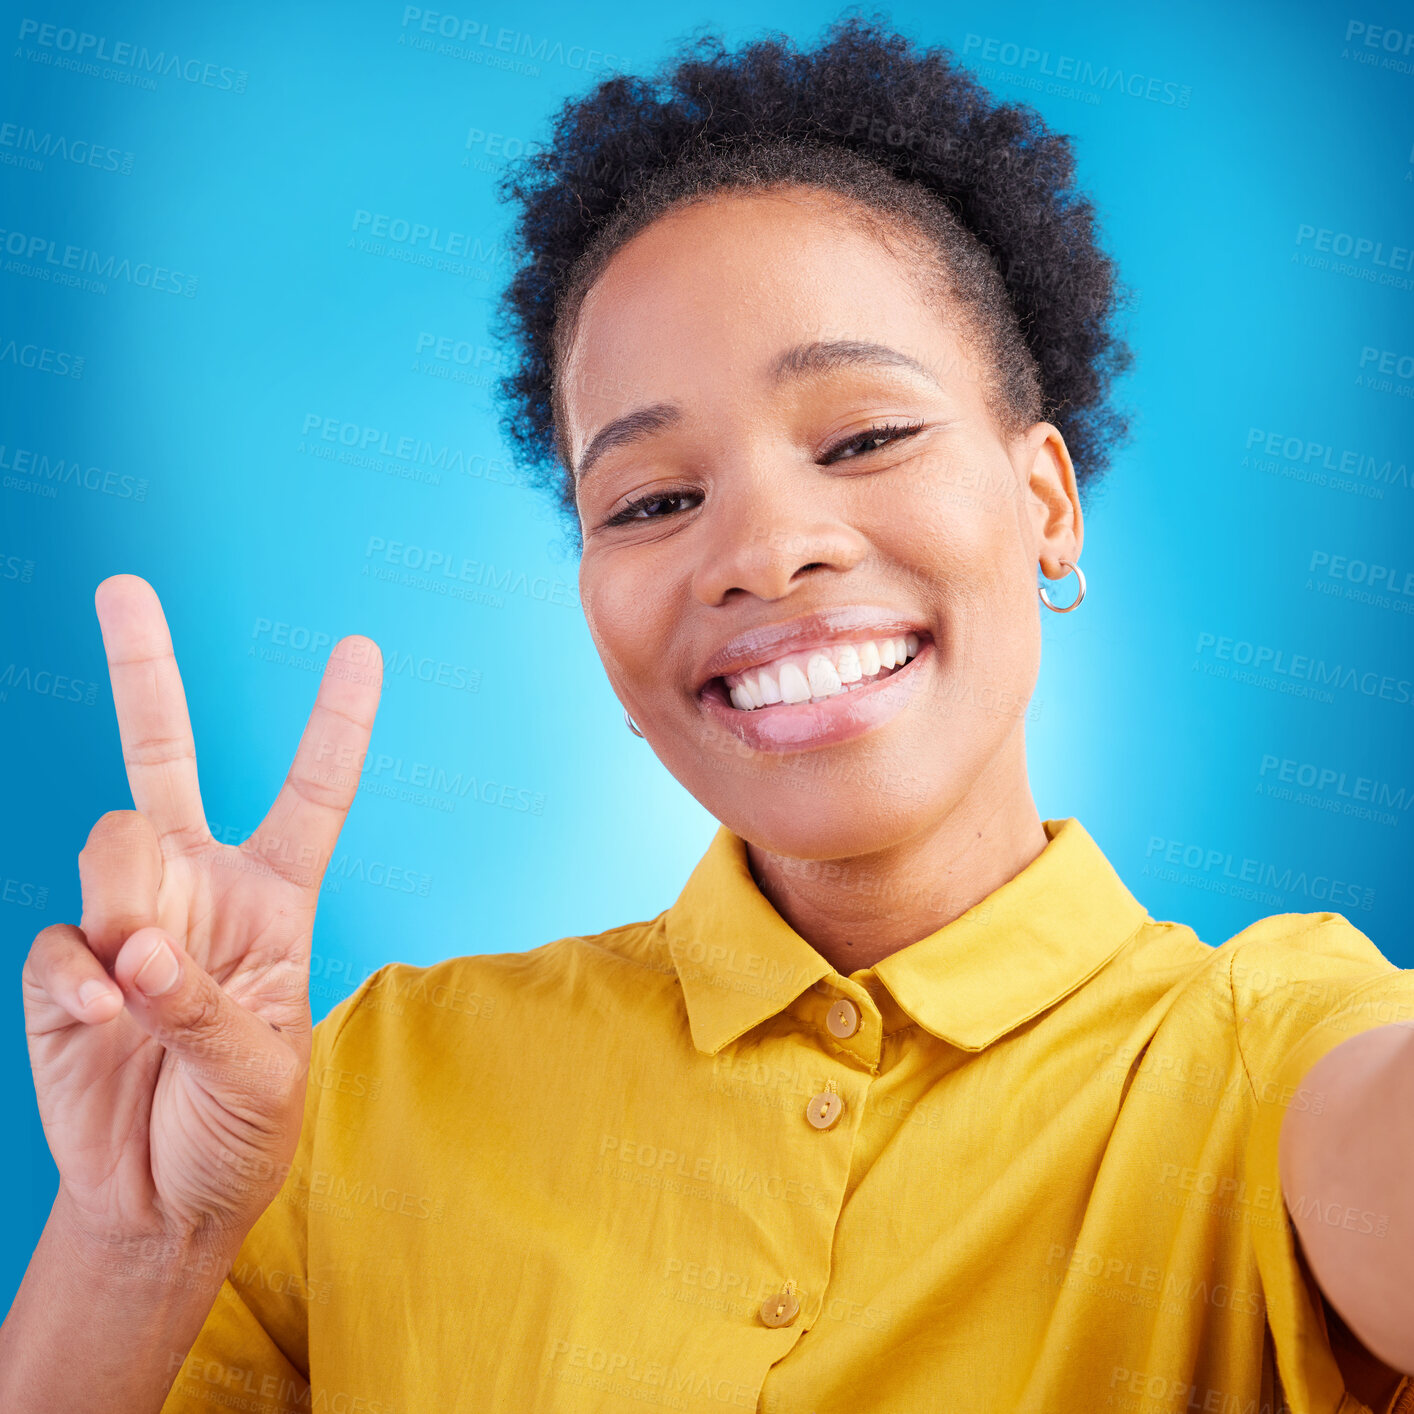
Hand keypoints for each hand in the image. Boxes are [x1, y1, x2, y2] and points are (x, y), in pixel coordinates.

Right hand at [20, 574, 382, 1259]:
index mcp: (274, 897)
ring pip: (109, 841)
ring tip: (144, 984)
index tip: (360, 648)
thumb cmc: (238, 1129)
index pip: (311, 793)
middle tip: (122, 587)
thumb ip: (200, 1002)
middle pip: (164, 758)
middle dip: (145, 671)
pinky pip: (59, 939)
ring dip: (126, 904)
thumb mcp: (261, 1071)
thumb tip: (131, 945)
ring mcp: (123, 918)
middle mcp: (196, 888)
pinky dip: (79, 980)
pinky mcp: (63, 966)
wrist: (161, 1199)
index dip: (335, 724)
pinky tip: (101, 1021)